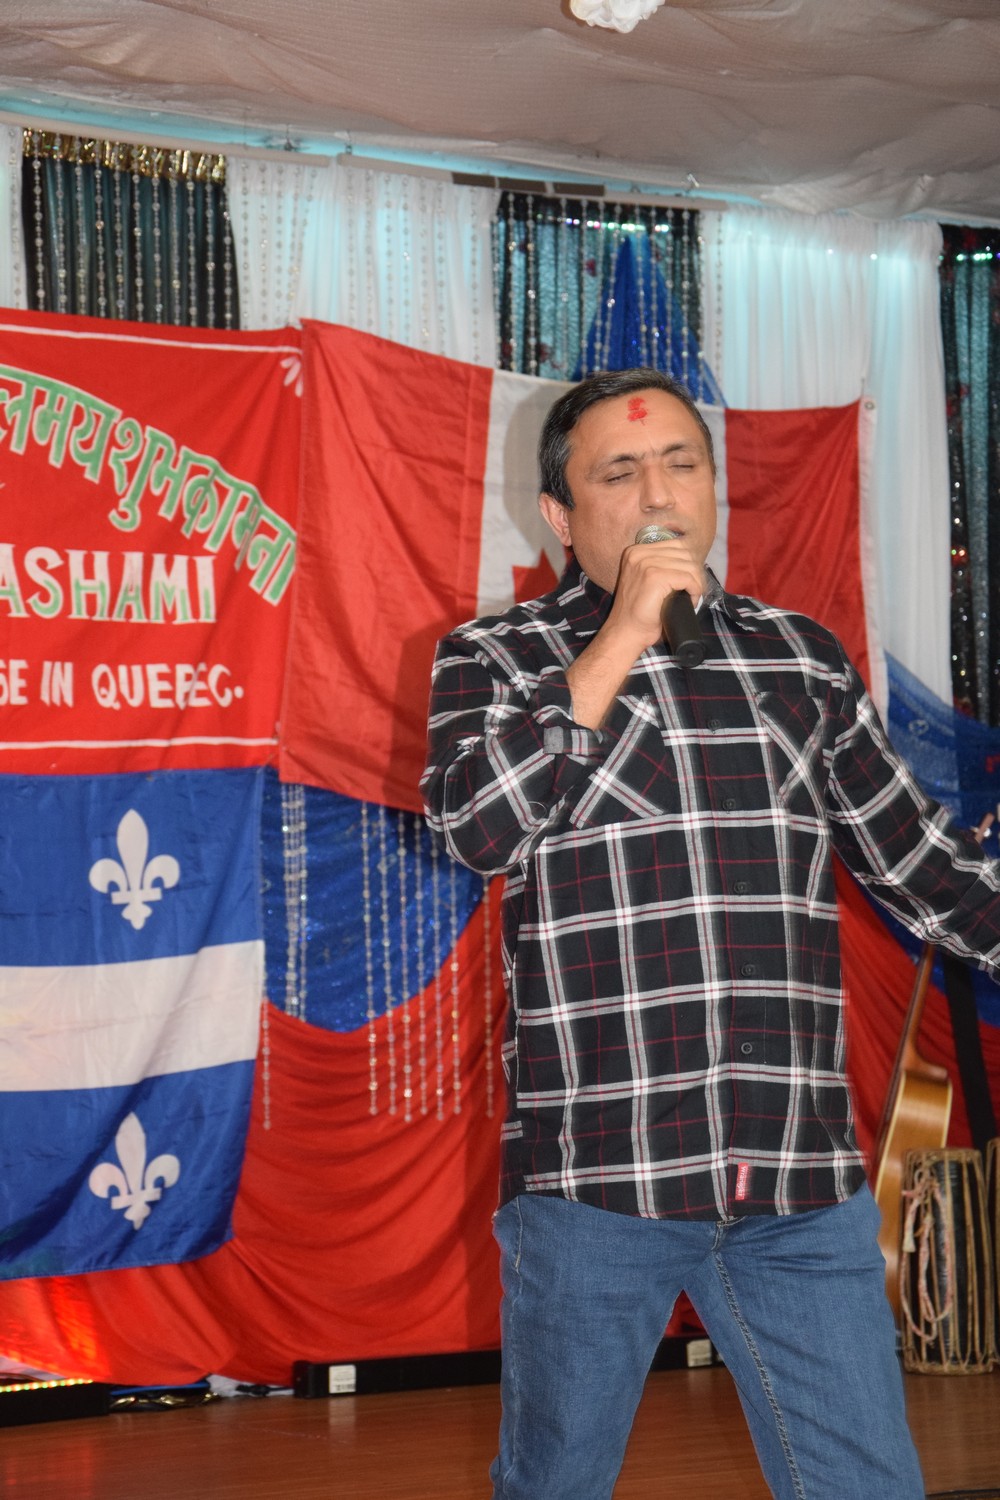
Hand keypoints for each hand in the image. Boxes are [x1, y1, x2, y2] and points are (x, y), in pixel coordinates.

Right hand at [604, 533, 707, 653]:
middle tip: (694, 590)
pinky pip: (688, 578)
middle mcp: (639, 554)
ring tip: (690, 597)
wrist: (626, 632)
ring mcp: (646, 564)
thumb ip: (661, 566)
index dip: (689, 562)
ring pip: (689, 565)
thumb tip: (692, 561)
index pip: (677, 544)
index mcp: (635, 551)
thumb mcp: (646, 580)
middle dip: (695, 573)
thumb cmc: (638, 612)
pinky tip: (691, 601)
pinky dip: (695, 590)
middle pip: (685, 552)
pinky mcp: (655, 577)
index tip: (691, 580)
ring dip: (696, 583)